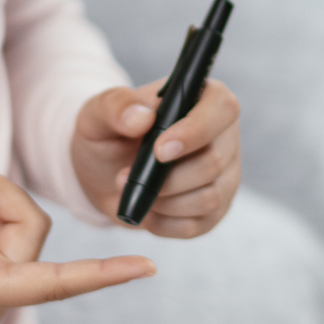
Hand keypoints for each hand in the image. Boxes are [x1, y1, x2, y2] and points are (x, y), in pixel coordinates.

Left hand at [72, 79, 241, 236]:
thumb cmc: (109, 134)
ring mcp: (225, 175)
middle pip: (215, 162)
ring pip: (210, 198)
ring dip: (163, 202)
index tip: (159, 151)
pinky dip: (163, 223)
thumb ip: (115, 107)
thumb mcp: (98, 114)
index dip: (196, 131)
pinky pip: (198, 225)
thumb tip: (142, 118)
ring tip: (134, 191)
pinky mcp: (216, 208)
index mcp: (203, 98)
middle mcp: (223, 135)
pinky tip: (146, 209)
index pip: (222, 109)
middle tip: (124, 176)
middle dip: (166, 179)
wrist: (105, 172)